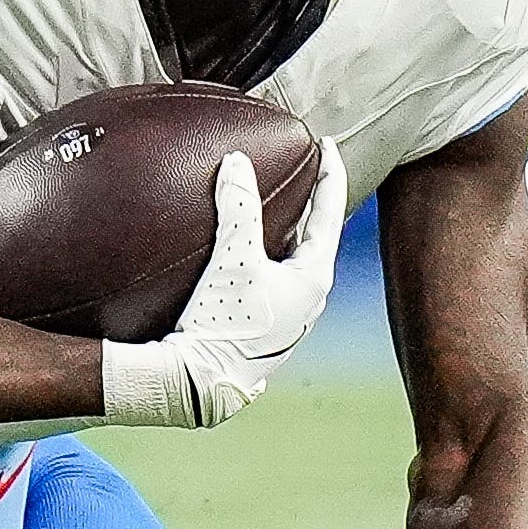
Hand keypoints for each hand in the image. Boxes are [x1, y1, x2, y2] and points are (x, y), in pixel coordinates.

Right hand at [100, 137, 345, 427]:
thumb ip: (236, 207)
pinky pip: (277, 282)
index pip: (329, 212)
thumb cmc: (223, 324)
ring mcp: (290, 318)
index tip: (326, 144)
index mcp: (314, 278)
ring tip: (280, 210)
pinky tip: (249, 259)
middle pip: (317, 238)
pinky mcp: (266, 331)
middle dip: (312, 203)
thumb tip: (236, 162)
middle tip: (307, 171)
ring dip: (291, 234)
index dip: (329, 174)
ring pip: (298, 263)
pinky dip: (270, 258)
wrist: (198, 384)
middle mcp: (310, 299)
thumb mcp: (232, 259)